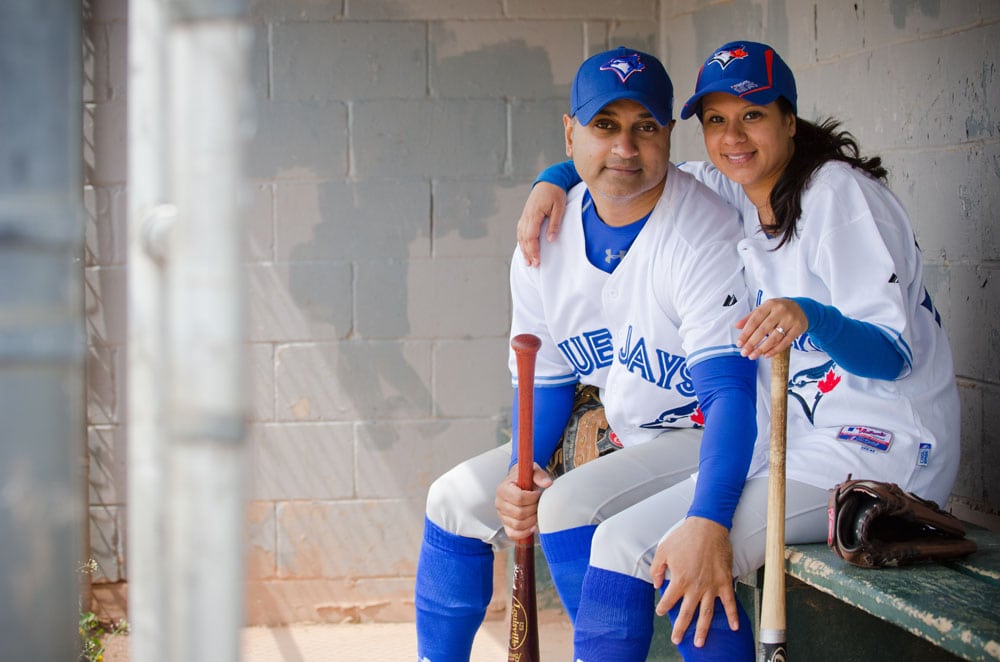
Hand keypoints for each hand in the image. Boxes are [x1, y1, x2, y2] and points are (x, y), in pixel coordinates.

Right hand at [494, 462, 552, 539]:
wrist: (518, 483)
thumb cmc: (525, 478)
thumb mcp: (532, 471)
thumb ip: (540, 475)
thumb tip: (547, 483)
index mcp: (503, 489)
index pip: (519, 498)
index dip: (532, 498)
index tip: (537, 493)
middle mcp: (499, 503)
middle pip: (519, 513)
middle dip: (534, 509)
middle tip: (538, 503)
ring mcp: (501, 515)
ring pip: (518, 525)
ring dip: (531, 520)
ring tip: (536, 511)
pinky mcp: (505, 524)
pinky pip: (513, 534)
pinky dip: (524, 532)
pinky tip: (532, 525)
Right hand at [516, 182, 567, 266]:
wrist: (549, 180)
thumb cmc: (555, 192)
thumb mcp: (559, 208)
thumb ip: (554, 224)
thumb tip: (550, 239)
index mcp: (534, 214)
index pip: (531, 236)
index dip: (533, 250)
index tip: (536, 260)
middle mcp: (526, 216)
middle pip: (524, 238)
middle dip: (528, 253)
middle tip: (533, 265)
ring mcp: (525, 215)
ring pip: (521, 235)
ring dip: (523, 249)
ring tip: (527, 261)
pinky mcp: (526, 215)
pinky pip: (521, 230)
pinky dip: (522, 241)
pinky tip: (524, 247)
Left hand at [651, 517, 738, 647]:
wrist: (708, 526)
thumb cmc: (684, 537)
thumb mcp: (663, 549)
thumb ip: (657, 569)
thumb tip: (656, 584)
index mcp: (679, 580)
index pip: (668, 601)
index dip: (663, 608)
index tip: (661, 612)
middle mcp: (695, 587)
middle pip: (687, 613)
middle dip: (680, 628)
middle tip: (676, 640)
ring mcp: (711, 586)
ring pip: (707, 613)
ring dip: (703, 630)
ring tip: (699, 643)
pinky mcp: (724, 582)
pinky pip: (730, 602)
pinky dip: (733, 616)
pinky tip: (735, 627)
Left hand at [736, 298, 807, 358]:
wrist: (802, 308)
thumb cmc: (779, 309)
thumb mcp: (765, 309)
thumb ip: (751, 317)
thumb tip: (737, 326)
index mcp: (770, 304)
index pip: (755, 320)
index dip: (746, 332)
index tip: (739, 343)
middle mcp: (780, 311)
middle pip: (763, 329)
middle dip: (752, 343)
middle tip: (744, 352)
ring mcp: (790, 319)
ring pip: (774, 337)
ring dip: (762, 348)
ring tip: (753, 356)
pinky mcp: (798, 328)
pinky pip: (785, 342)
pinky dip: (775, 350)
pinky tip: (766, 355)